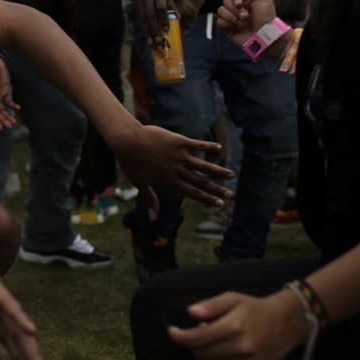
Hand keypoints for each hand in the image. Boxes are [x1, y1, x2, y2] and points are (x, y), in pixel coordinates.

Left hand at [113, 124, 231, 214]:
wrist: (128, 141)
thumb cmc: (131, 163)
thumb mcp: (140, 183)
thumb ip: (150, 199)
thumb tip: (151, 218)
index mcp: (170, 181)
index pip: (193, 193)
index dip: (207, 199)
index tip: (220, 204)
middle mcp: (178, 170)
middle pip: (201, 181)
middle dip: (217, 189)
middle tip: (231, 194)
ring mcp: (179, 156)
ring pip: (203, 165)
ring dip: (218, 170)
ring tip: (231, 174)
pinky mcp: (179, 141)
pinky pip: (197, 144)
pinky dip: (208, 146)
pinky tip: (219, 148)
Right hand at [130, 0, 173, 41]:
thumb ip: (171, 6)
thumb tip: (177, 19)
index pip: (160, 8)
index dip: (163, 20)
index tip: (166, 30)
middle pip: (150, 15)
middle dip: (154, 30)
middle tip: (158, 41)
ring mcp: (139, 0)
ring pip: (143, 18)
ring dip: (147, 32)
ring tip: (151, 42)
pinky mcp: (133, 4)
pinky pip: (138, 18)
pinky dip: (143, 28)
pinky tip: (146, 36)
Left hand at [168, 290, 310, 359]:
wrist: (287, 323)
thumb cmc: (255, 308)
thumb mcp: (232, 298)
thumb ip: (210, 306)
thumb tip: (190, 313)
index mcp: (234, 327)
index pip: (197, 338)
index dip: (180, 336)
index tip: (173, 332)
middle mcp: (242, 348)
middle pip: (202, 354)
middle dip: (195, 344)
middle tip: (201, 333)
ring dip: (209, 355)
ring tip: (219, 340)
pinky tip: (231, 352)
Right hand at [215, 0, 276, 46]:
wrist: (264, 37)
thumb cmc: (266, 17)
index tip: (240, 4)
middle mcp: (238, 7)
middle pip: (225, 1)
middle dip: (235, 9)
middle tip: (245, 16)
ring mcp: (232, 17)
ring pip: (220, 10)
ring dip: (231, 17)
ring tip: (241, 23)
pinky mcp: (227, 27)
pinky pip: (219, 21)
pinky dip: (226, 23)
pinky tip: (234, 27)